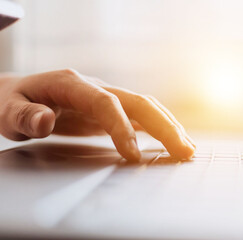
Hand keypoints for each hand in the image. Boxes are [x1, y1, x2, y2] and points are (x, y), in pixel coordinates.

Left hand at [0, 69, 195, 160]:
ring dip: (169, 127)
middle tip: (183, 151)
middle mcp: (95, 87)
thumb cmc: (11, 102)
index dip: (122, 128)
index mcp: (71, 84)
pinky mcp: (110, 108)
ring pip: (146, 107)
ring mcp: (106, 96)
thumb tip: (45, 121)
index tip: (132, 156)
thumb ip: (23, 115)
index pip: (106, 102)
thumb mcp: (6, 109)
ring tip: (187, 148)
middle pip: (139, 102)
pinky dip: (160, 128)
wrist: (17, 93)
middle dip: (164, 127)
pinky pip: (140, 116)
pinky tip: (172, 141)